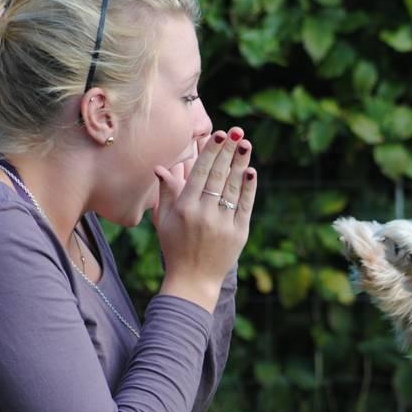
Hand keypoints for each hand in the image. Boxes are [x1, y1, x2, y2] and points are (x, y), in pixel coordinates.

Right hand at [153, 127, 256, 310]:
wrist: (194, 280)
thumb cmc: (175, 248)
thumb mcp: (165, 221)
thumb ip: (166, 193)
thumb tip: (160, 167)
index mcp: (186, 208)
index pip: (200, 173)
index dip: (210, 152)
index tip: (218, 135)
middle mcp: (205, 214)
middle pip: (218, 176)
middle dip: (227, 152)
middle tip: (236, 132)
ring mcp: (223, 224)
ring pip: (233, 187)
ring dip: (240, 164)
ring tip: (245, 144)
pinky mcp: (239, 233)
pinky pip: (245, 206)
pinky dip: (248, 188)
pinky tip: (251, 171)